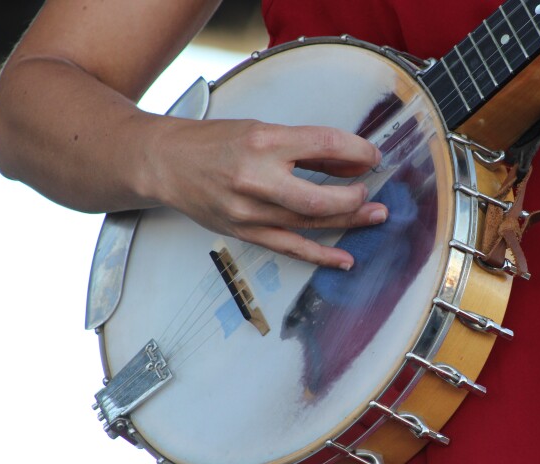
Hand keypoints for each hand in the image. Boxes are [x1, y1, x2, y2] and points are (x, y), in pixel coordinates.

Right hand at [147, 118, 387, 269]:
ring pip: (310, 224)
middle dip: (355, 196)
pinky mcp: (245, 232)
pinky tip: (344, 259)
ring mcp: (249, 211)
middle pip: (320, 197)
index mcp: (263, 141)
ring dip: (349, 221)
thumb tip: (348, 162)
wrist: (165, 163)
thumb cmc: (213, 143)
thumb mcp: (261, 129)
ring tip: (375, 216)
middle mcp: (256, 178)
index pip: (325, 146)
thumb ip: (303, 146)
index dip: (357, 152)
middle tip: (371, 191)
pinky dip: (320, 255)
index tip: (372, 157)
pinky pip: (290, 248)